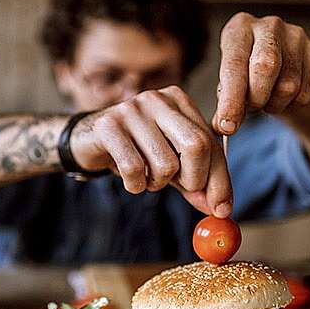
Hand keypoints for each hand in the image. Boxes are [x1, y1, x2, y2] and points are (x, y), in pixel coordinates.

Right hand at [70, 86, 232, 217]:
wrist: (87, 141)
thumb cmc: (134, 150)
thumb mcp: (170, 163)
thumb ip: (195, 181)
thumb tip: (220, 208)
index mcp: (178, 100)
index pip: (210, 142)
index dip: (220, 179)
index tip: (222, 209)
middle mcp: (157, 99)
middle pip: (196, 146)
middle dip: (194, 180)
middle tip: (183, 190)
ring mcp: (132, 109)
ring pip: (166, 164)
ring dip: (158, 183)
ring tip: (146, 177)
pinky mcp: (109, 125)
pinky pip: (134, 169)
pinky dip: (136, 185)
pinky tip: (130, 180)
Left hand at [213, 12, 309, 134]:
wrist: (280, 70)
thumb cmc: (248, 76)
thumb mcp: (229, 85)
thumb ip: (225, 103)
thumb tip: (224, 125)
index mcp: (239, 29)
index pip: (234, 65)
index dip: (230, 99)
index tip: (227, 125)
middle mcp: (268, 26)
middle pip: (266, 67)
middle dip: (256, 98)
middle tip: (251, 108)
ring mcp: (296, 35)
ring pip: (288, 84)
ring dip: (274, 104)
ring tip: (267, 100)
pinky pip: (306, 92)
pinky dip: (293, 104)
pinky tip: (285, 97)